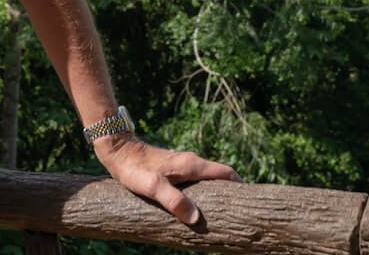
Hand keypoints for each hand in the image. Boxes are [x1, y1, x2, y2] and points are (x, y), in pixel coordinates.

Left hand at [93, 134, 239, 226]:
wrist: (117, 150)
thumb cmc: (134, 168)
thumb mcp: (153, 186)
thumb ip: (174, 200)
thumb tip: (196, 218)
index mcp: (192, 165)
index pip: (226, 173)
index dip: (240, 186)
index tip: (251, 202)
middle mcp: (191, 163)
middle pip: (220, 177)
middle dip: (232, 192)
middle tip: (239, 214)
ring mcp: (183, 166)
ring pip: (208, 179)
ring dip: (217, 193)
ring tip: (221, 214)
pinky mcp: (174, 171)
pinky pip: (196, 182)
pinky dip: (203, 193)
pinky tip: (197, 207)